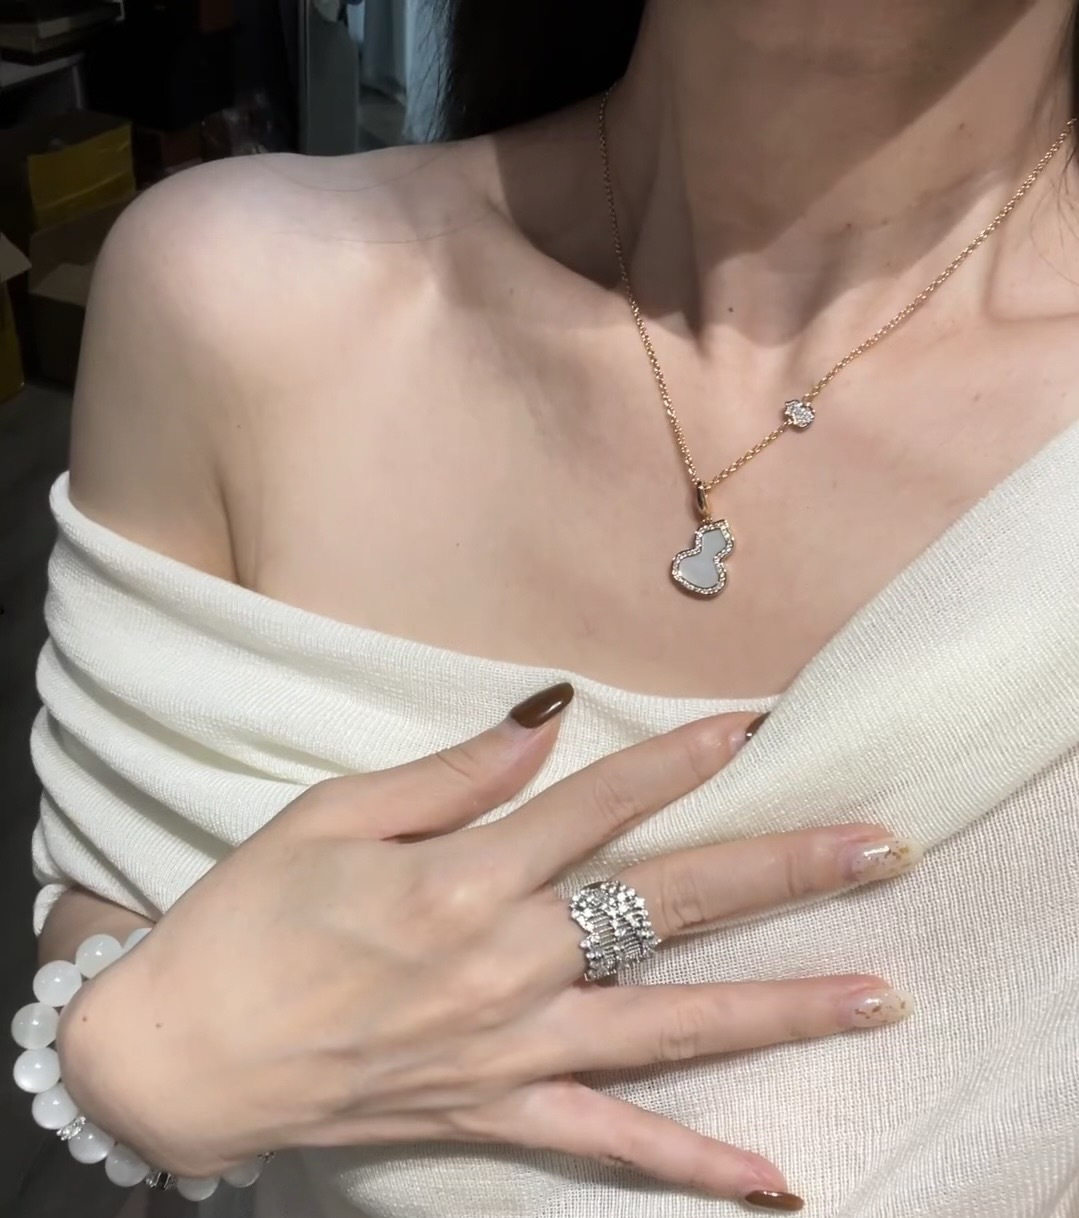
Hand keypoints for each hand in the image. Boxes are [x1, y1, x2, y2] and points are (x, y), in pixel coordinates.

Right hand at [59, 685, 917, 1206]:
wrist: (180, 1060)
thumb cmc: (245, 921)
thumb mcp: (328, 819)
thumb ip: (447, 777)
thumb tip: (542, 722)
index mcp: (461, 879)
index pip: (600, 804)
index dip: (681, 758)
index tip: (758, 725)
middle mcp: (505, 962)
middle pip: (669, 903)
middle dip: (782, 868)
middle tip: (881, 846)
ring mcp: (509, 1047)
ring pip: (672, 1024)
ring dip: (780, 1007)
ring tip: (878, 994)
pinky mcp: (496, 1112)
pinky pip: (612, 1146)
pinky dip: (693, 1167)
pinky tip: (776, 1183)